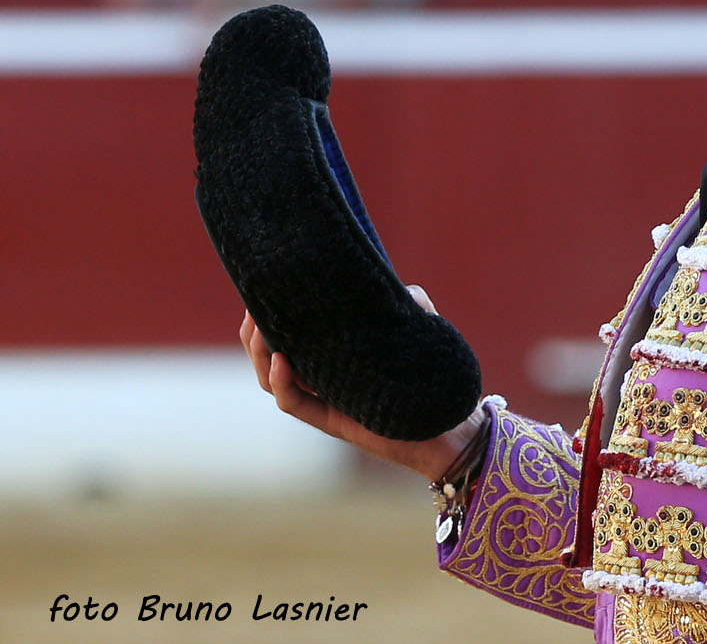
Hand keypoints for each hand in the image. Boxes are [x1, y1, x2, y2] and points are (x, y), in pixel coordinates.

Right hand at [239, 285, 485, 481]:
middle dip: (253, 332)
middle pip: (268, 357)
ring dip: (260, 353)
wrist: (454, 427)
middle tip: (253, 307)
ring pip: (273, 380)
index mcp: (333, 356)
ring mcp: (325, 401)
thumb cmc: (434, 375)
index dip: (268, 315)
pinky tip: (280, 361)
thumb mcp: (421, 325)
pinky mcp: (334, 422)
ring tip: (259, 329)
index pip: (288, 335)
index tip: (262, 289)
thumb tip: (384, 280)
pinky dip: (282, 383)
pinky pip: (295, 404)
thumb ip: (405, 299)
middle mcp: (323, 379)